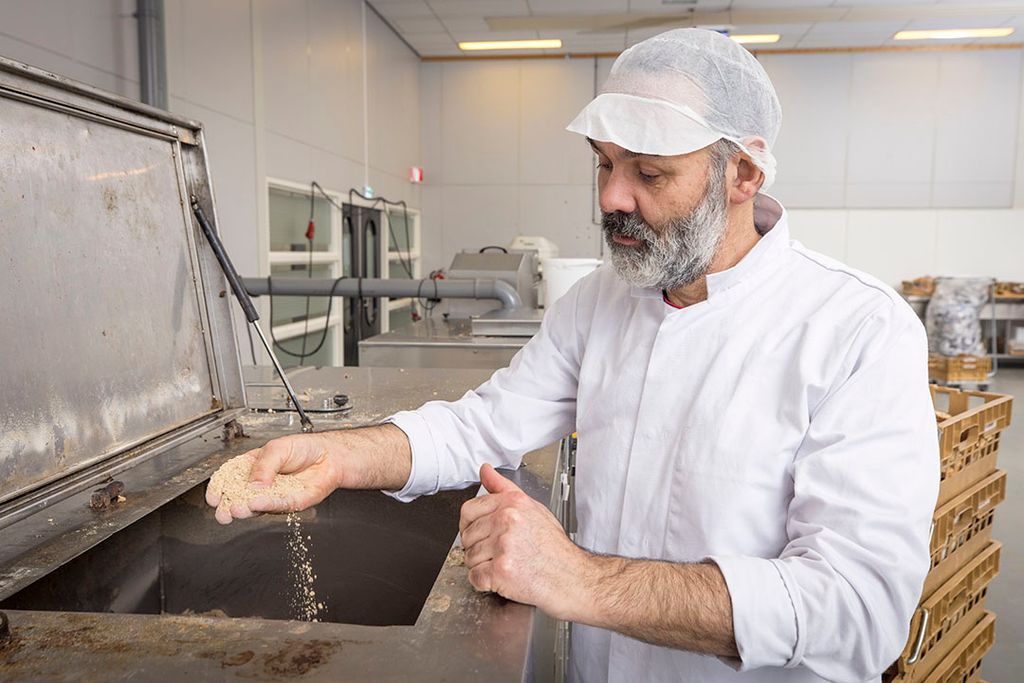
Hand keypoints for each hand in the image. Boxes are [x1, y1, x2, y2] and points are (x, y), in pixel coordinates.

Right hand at [205, 432, 341, 523]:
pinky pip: (277, 505)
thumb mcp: (277, 448)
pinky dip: (266, 505)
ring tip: (237, 509)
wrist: (330, 455)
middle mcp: (261, 484)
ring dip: (245, 508)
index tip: (213, 497)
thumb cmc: (304, 448)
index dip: (219, 488)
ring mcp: (274, 495)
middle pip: (240, 497)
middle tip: (222, 512)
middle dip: (228, 507)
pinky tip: (256, 504)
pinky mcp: (290, 503)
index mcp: (253, 467)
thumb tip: (252, 484)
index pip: (231, 478)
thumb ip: (263, 465)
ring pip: (256, 506)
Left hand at [460, 464, 591, 619]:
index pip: (469, 510)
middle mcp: (507, 520)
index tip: (478, 534)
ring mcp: (503, 545)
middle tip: (498, 554)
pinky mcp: (501, 570)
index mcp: (512, 503)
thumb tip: (485, 470)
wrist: (573, 577)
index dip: (469, 526)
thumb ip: (504, 489)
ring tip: (504, 565)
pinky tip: (501, 579)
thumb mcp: (533, 508)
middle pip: (467, 536)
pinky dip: (484, 583)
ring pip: (470, 558)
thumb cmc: (555, 548)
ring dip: (482, 566)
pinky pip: (475, 577)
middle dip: (478, 548)